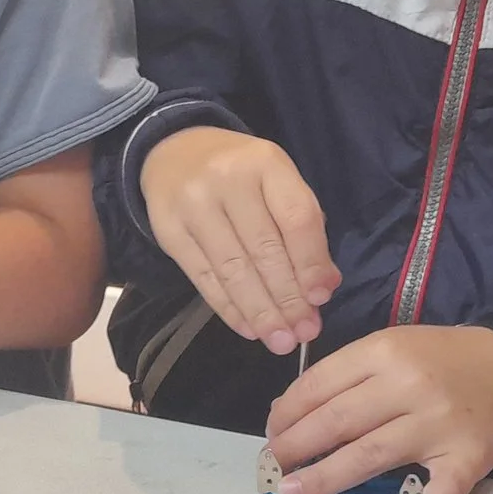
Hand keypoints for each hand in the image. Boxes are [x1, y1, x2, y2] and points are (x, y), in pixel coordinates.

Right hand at [140, 128, 337, 354]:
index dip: (311, 263)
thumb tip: (323, 286)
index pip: (296, 218)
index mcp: (265, 163)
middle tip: (304, 332)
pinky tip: (249, 329)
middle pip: (264, 250)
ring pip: (233, 270)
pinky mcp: (169, 231)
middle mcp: (227, 180)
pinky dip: (229, 309)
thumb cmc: (240, 173)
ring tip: (280, 340)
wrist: (174, 152)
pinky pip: (204, 279)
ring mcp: (193, 206)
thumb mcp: (277, 182)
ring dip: (261, 312)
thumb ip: (303, 226)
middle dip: (288, 299)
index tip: (321, 299)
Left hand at [264, 326, 492, 493]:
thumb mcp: (390, 347)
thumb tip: (291, 413)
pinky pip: (446, 487)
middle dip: (297, 446)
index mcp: (383, 351)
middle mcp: (407, 385)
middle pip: (339, 421)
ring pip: (372, 454)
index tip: (273, 434)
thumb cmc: (437, 359)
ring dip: (328, 478)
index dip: (289, 412)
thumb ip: (347, 375)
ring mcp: (438, 423)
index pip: (322, 384)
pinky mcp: (469, 456)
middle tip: (275, 469)